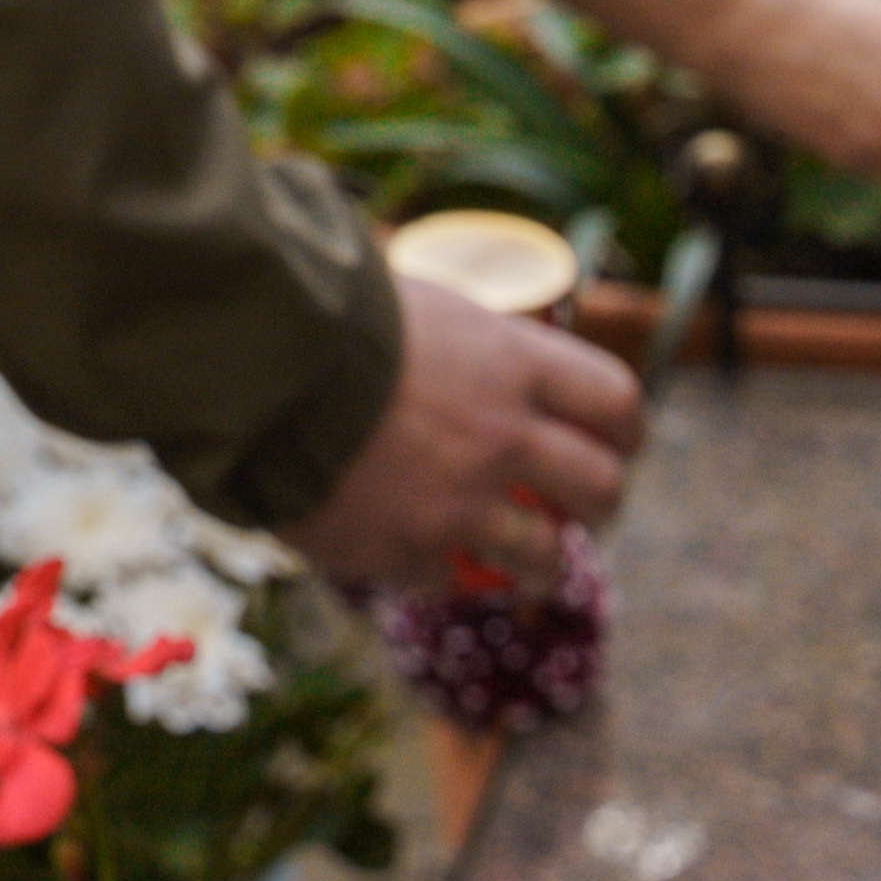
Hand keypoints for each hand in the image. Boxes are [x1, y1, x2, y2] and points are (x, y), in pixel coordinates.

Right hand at [275, 275, 643, 590]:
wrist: (254, 366)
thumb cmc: (324, 313)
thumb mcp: (415, 300)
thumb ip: (457, 334)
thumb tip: (460, 326)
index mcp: (510, 362)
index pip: (614, 400)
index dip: (626, 429)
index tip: (619, 442)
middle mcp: (501, 436)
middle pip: (601, 487)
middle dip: (601, 503)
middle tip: (582, 509)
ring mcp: (459, 502)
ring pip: (545, 557)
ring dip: (543, 562)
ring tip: (530, 564)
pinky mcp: (407, 550)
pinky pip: (448, 579)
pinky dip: (437, 570)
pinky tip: (418, 554)